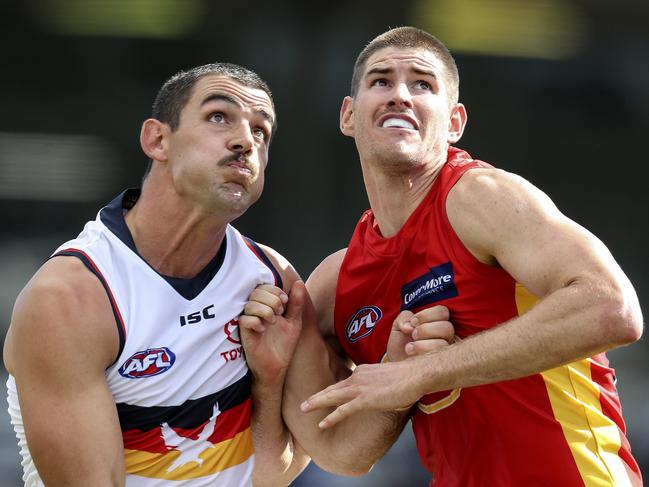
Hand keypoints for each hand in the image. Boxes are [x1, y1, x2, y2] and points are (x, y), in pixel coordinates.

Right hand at [239, 281, 305, 384]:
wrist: (277, 367)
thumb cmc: (284, 344)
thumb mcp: (294, 322)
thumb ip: (296, 304)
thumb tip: (299, 283)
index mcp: (267, 306)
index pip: (265, 286)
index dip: (276, 291)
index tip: (285, 303)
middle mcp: (256, 312)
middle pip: (257, 292)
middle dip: (272, 300)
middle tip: (280, 313)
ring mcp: (249, 322)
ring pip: (250, 305)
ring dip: (265, 310)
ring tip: (272, 322)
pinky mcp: (243, 333)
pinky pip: (244, 320)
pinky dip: (255, 322)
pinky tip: (263, 330)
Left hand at [300, 358, 425, 427]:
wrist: (416, 373)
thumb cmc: (409, 375)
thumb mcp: (390, 376)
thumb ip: (380, 382)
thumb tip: (382, 389)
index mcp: (364, 371)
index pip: (345, 382)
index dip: (334, 390)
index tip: (325, 396)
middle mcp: (358, 377)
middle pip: (333, 388)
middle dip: (317, 396)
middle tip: (304, 404)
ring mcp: (360, 388)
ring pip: (332, 396)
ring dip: (316, 403)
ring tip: (303, 409)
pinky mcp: (365, 399)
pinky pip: (343, 410)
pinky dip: (331, 417)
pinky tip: (322, 424)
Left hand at [387, 306, 453, 361]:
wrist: (397, 363)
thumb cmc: (401, 343)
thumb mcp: (398, 325)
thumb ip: (404, 318)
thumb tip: (409, 326)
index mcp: (437, 322)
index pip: (442, 312)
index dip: (427, 315)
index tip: (413, 322)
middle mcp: (444, 336)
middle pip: (447, 327)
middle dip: (425, 329)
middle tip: (413, 335)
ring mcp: (444, 351)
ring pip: (443, 344)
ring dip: (423, 344)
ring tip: (409, 347)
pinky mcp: (439, 365)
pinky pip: (439, 358)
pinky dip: (423, 354)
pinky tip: (411, 354)